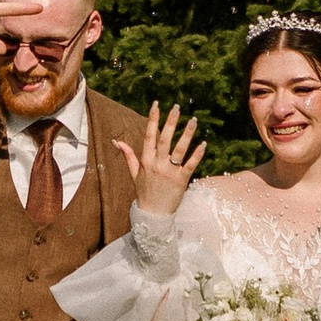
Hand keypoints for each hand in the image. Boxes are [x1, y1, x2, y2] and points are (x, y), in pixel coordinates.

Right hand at [119, 103, 204, 219]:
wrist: (154, 215)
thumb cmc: (144, 192)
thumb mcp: (134, 173)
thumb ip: (128, 155)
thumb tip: (117, 141)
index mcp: (146, 160)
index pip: (149, 135)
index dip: (152, 119)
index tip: (156, 105)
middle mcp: (157, 164)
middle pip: (164, 139)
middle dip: (170, 121)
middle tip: (176, 106)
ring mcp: (170, 172)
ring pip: (179, 149)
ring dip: (186, 134)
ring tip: (193, 120)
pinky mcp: (181, 180)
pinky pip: (190, 165)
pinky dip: (197, 154)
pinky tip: (203, 143)